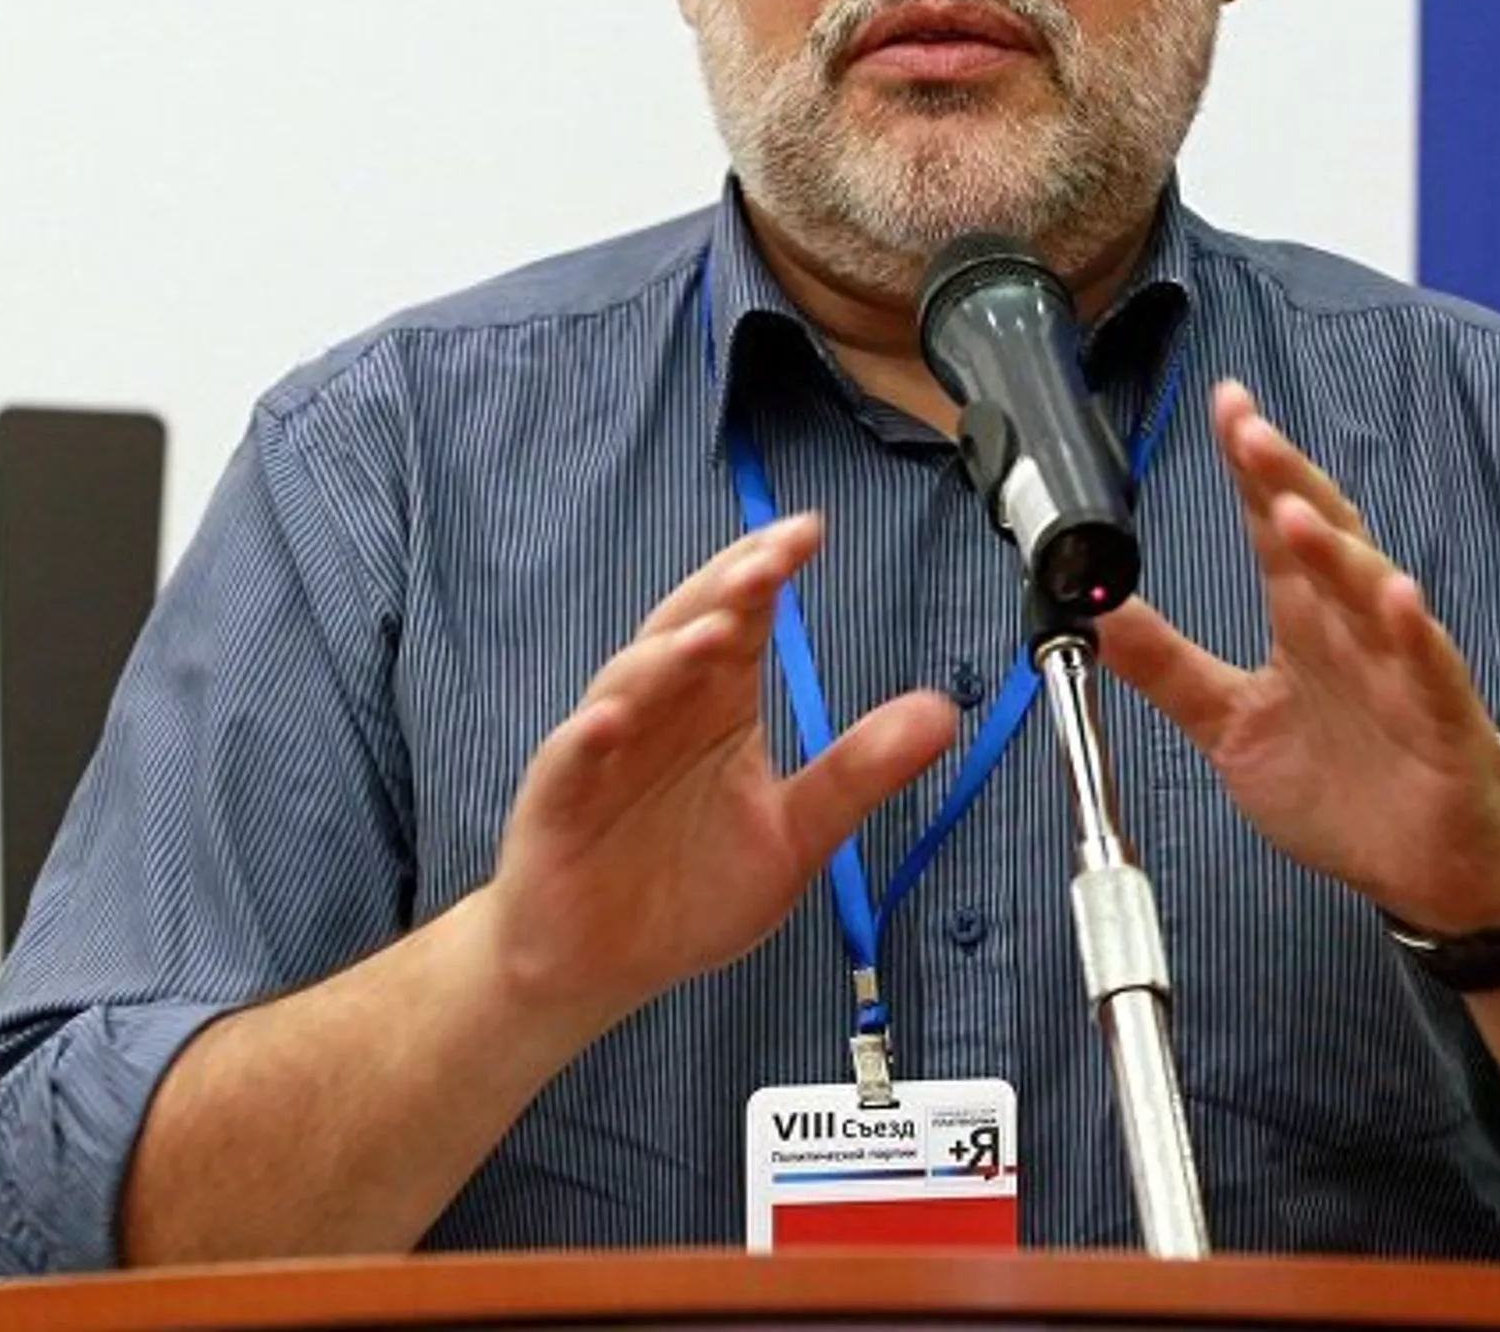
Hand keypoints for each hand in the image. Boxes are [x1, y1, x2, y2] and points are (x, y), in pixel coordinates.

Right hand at [485, 514, 956, 1045]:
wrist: (600, 968)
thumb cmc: (689, 890)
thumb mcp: (795, 835)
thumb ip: (860, 772)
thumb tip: (942, 713)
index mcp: (718, 703)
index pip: (745, 617)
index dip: (769, 572)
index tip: (809, 532)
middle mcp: (661, 710)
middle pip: (687, 627)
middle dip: (725, 590)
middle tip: (768, 560)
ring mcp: (604, 751)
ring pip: (631, 684)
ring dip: (668, 656)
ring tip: (713, 634)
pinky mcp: (557, 805)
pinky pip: (568, 763)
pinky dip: (586, 739)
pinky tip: (608, 723)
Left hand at [1096, 381, 1499, 932]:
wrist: (1432, 871)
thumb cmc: (1347, 788)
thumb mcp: (1230, 722)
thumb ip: (1165, 664)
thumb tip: (1098, 610)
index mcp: (1302, 621)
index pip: (1270, 527)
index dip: (1249, 468)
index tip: (1226, 406)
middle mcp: (1350, 627)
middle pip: (1319, 536)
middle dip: (1284, 479)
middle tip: (1247, 430)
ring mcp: (1400, 666)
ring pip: (1369, 590)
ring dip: (1333, 549)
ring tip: (1292, 511)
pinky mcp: (1443, 717)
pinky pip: (1429, 667)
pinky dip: (1413, 631)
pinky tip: (1397, 598)